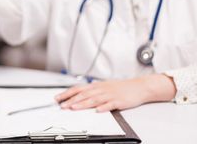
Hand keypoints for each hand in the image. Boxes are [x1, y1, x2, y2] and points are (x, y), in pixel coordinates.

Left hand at [55, 74, 175, 111]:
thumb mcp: (104, 86)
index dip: (67, 93)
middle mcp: (101, 89)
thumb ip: (92, 90)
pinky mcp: (119, 101)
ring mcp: (110, 95)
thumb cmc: (120, 88)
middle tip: (62, 106)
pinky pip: (110, 104)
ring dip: (83, 104)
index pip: (78, 89)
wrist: (139, 87)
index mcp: (96, 86)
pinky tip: (97, 111)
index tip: (57, 99)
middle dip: (71, 100)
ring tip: (73, 108)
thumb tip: (78, 94)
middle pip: (84, 94)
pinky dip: (103, 107)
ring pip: (94, 99)